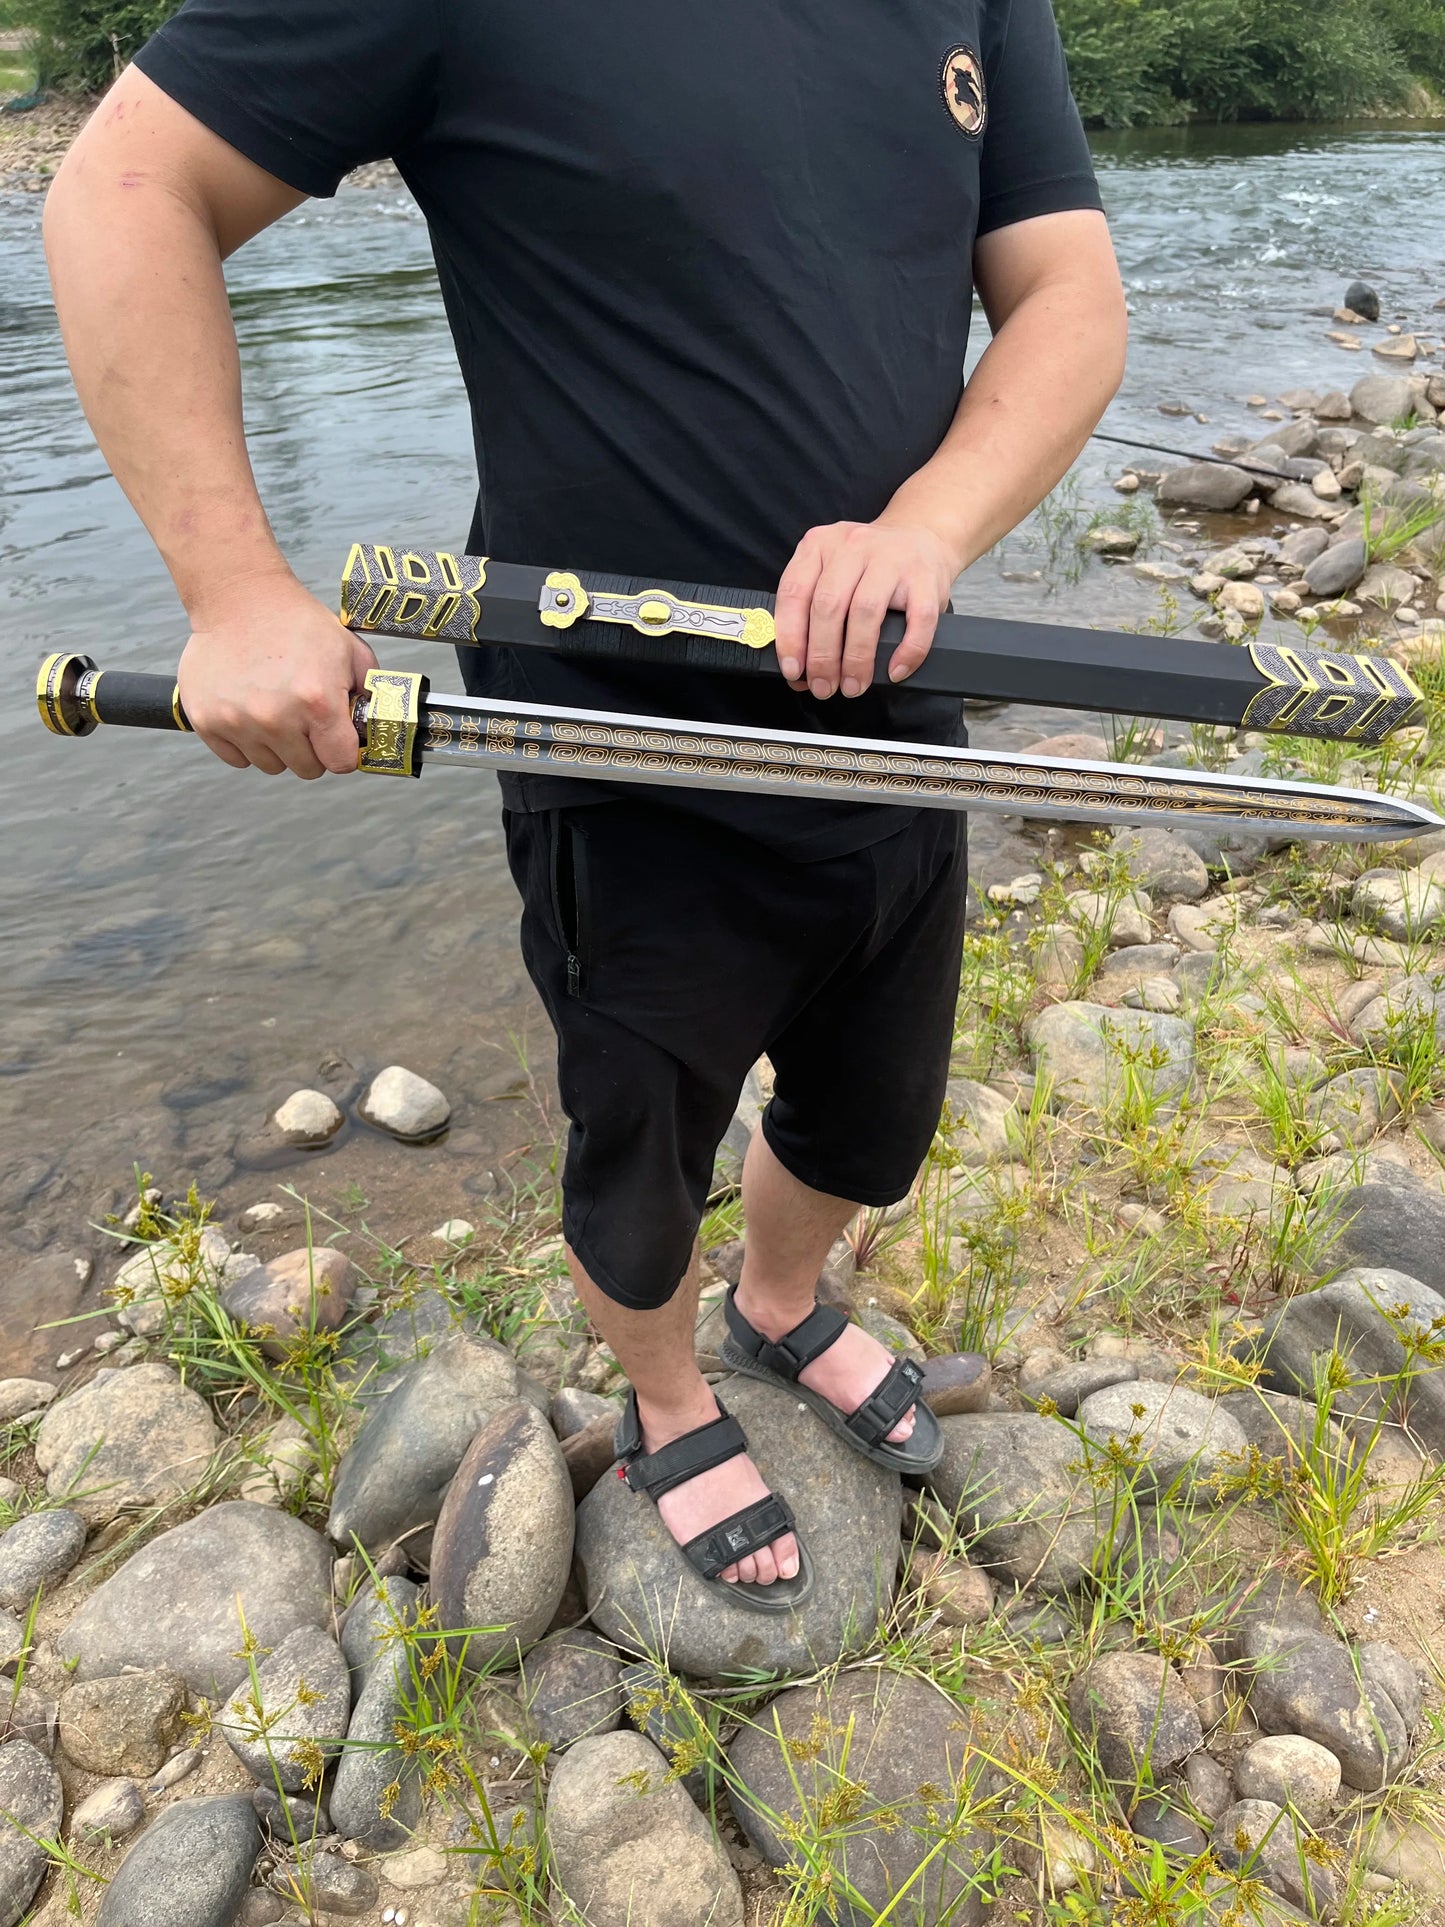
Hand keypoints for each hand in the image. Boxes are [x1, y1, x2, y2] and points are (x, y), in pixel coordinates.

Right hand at [177, 574, 378, 777]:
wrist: (240, 598)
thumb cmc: (294, 622)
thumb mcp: (349, 650)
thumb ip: (369, 693)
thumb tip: (374, 727)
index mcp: (316, 702)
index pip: (340, 763)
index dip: (342, 752)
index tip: (337, 738)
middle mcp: (275, 718)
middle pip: (306, 769)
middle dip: (311, 748)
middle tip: (304, 717)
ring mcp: (237, 722)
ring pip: (271, 765)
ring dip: (277, 746)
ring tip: (275, 708)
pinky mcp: (206, 721)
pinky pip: (237, 758)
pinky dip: (246, 742)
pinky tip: (250, 710)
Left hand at [773, 520, 958, 699]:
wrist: (919, 538)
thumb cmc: (868, 567)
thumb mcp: (830, 576)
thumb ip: (809, 616)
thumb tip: (798, 672)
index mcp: (819, 545)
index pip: (795, 592)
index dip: (790, 637)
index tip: (793, 671)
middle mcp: (853, 546)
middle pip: (828, 605)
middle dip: (822, 656)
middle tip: (823, 687)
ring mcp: (892, 559)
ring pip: (866, 612)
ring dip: (857, 658)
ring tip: (853, 686)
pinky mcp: (925, 577)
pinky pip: (918, 620)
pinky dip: (907, 651)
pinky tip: (895, 671)